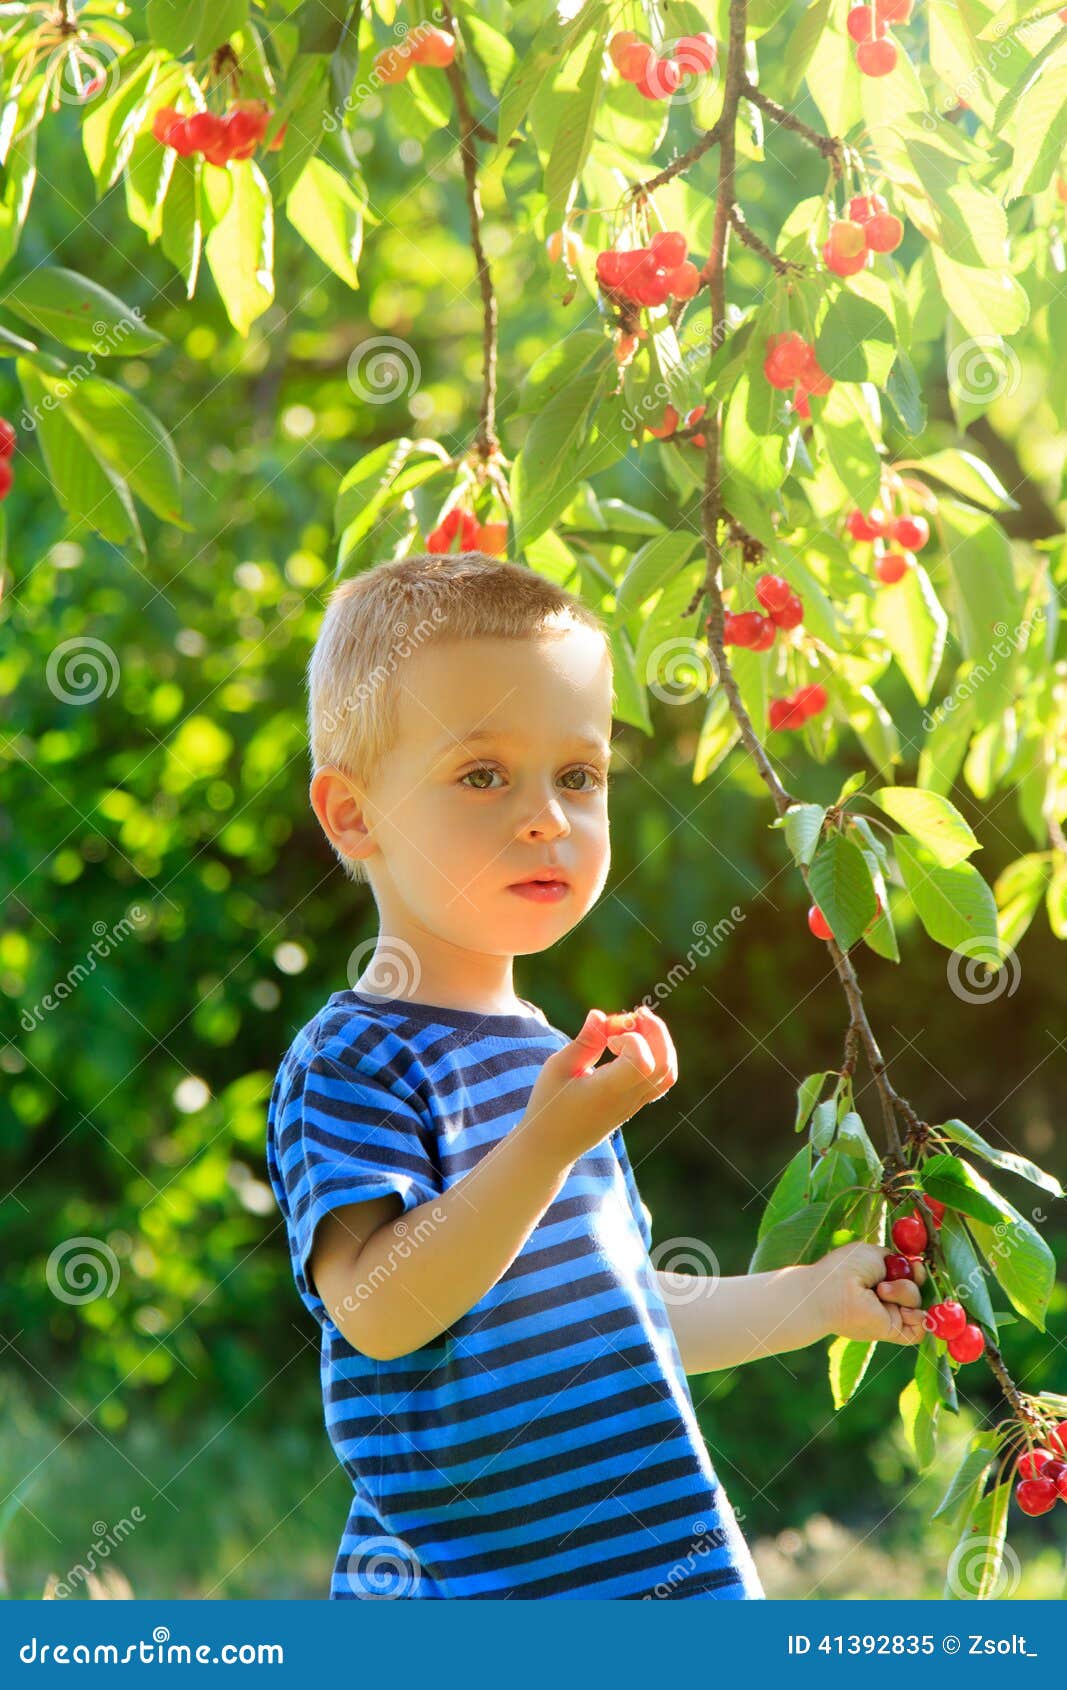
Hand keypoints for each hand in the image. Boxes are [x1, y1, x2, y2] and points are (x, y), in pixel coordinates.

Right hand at [521, 1004, 677, 1167]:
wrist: (552, 1145)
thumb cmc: (549, 1105)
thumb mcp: (558, 1068)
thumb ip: (584, 1042)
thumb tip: (600, 1014)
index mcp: (607, 1090)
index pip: (642, 1061)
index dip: (631, 1038)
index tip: (608, 1039)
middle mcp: (627, 1099)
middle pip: (664, 1062)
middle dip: (656, 1031)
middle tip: (635, 1015)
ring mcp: (634, 1104)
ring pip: (668, 1072)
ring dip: (660, 1042)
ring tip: (637, 1027)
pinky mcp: (635, 1105)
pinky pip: (661, 1081)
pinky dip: (659, 1057)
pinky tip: (636, 1046)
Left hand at [807, 1240, 926, 1346]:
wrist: (834, 1290)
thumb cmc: (848, 1267)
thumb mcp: (875, 1254)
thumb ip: (897, 1261)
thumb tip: (916, 1267)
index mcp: (880, 1276)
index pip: (909, 1274)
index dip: (916, 1270)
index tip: (914, 1265)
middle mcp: (886, 1295)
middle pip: (917, 1287)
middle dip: (912, 1279)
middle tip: (893, 1276)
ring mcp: (889, 1313)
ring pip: (917, 1302)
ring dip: (905, 1292)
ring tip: (881, 1291)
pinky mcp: (892, 1330)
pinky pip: (919, 1330)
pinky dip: (919, 1318)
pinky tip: (904, 1311)